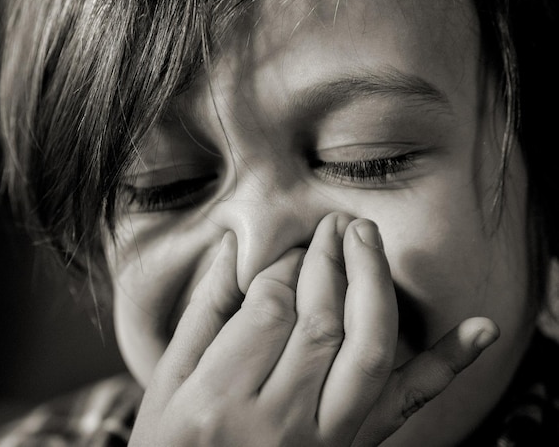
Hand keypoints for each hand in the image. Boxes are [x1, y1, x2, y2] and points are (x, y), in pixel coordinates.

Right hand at [129, 213, 498, 445]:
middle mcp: (278, 421)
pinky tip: (481, 329)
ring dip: (375, 285)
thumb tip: (236, 246)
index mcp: (219, 399)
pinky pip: (408, 405)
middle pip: (322, 321)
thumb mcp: (168, 382)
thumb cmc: (173, 444)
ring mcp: (325, 440)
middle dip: (331, 262)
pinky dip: (446, 365)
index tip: (293, 245)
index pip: (270, 308)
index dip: (286, 266)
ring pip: (368, 350)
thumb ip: (204, 314)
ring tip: (367, 238)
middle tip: (333, 225)